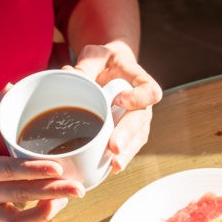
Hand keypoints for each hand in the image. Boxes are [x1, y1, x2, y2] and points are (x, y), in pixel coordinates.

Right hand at [0, 91, 85, 221]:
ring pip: (18, 216)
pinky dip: (35, 219)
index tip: (56, 167)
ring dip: (46, 209)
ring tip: (70, 196)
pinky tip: (53, 205)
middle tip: (77, 187)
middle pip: (18, 195)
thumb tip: (10, 88)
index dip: (31, 170)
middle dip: (50, 192)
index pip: (4, 171)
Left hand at [72, 41, 162, 171]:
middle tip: (114, 146)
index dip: (139, 98)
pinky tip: (110, 168)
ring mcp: (137, 120)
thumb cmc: (105, 61)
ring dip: (126, 153)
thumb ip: (87, 63)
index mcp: (140, 81)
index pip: (150, 91)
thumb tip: (71, 75)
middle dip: (127, 135)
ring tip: (114, 164)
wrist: (109, 70)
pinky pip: (128, 146)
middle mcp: (143, 104)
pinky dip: (120, 157)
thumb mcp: (96, 54)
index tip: (121, 100)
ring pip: (137, 139)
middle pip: (141, 121)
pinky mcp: (128, 132)